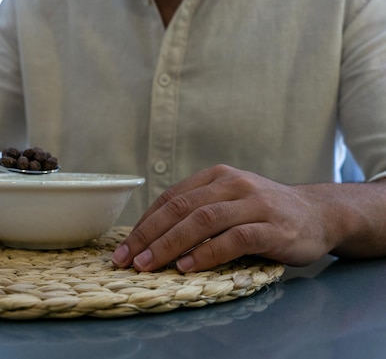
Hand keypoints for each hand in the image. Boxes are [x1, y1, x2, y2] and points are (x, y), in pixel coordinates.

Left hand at [112, 164, 343, 271]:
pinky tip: (188, 267)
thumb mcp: (229, 201)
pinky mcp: (273, 227)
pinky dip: (207, 253)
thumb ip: (198, 209)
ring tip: (149, 264)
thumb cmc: (264, 212)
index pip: (171, 198)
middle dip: (149, 235)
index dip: (145, 223)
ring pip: (202, 221)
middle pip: (181, 208)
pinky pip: (234, 239)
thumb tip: (152, 235)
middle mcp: (233, 184)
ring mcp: (254, 204)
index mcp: (216, 177)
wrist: (319, 213)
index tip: (125, 247)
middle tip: (127, 259)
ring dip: (170, 244)